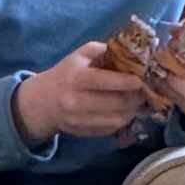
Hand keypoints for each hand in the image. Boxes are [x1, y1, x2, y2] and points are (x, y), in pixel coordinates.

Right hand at [13, 44, 146, 144]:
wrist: (42, 102)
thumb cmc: (66, 74)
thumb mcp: (80, 56)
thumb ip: (104, 51)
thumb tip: (132, 53)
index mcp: (75, 78)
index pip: (104, 81)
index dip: (126, 82)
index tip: (140, 80)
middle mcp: (76, 101)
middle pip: (116, 103)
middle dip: (135, 97)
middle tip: (142, 91)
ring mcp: (80, 120)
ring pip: (117, 119)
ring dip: (132, 110)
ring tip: (134, 100)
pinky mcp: (85, 133)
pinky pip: (112, 128)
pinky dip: (123, 119)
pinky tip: (123, 110)